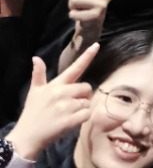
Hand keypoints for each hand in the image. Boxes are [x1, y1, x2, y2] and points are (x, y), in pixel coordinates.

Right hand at [5, 44, 99, 160]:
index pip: (74, 68)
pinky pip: (87, 114)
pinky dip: (83, 118)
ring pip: (87, 102)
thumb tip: (36, 58)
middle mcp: (61, 93)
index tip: (97, 45)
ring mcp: (66, 107)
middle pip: (86, 88)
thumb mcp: (34, 92)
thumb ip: (38, 75)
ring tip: (68, 114)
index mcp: (55, 85)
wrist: (26, 137)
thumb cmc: (32, 113)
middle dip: (83, 96)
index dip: (87, 56)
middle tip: (71, 105)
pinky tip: (72, 121)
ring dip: (82, 109)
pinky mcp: (69, 120)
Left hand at [66, 0, 111, 43]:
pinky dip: (72, 15)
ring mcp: (102, 5)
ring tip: (78, 9)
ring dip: (72, 6)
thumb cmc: (86, 3)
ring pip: (75, 0)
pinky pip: (74, 13)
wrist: (92, 25)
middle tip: (77, 4)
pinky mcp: (96, 16)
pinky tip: (79, 16)